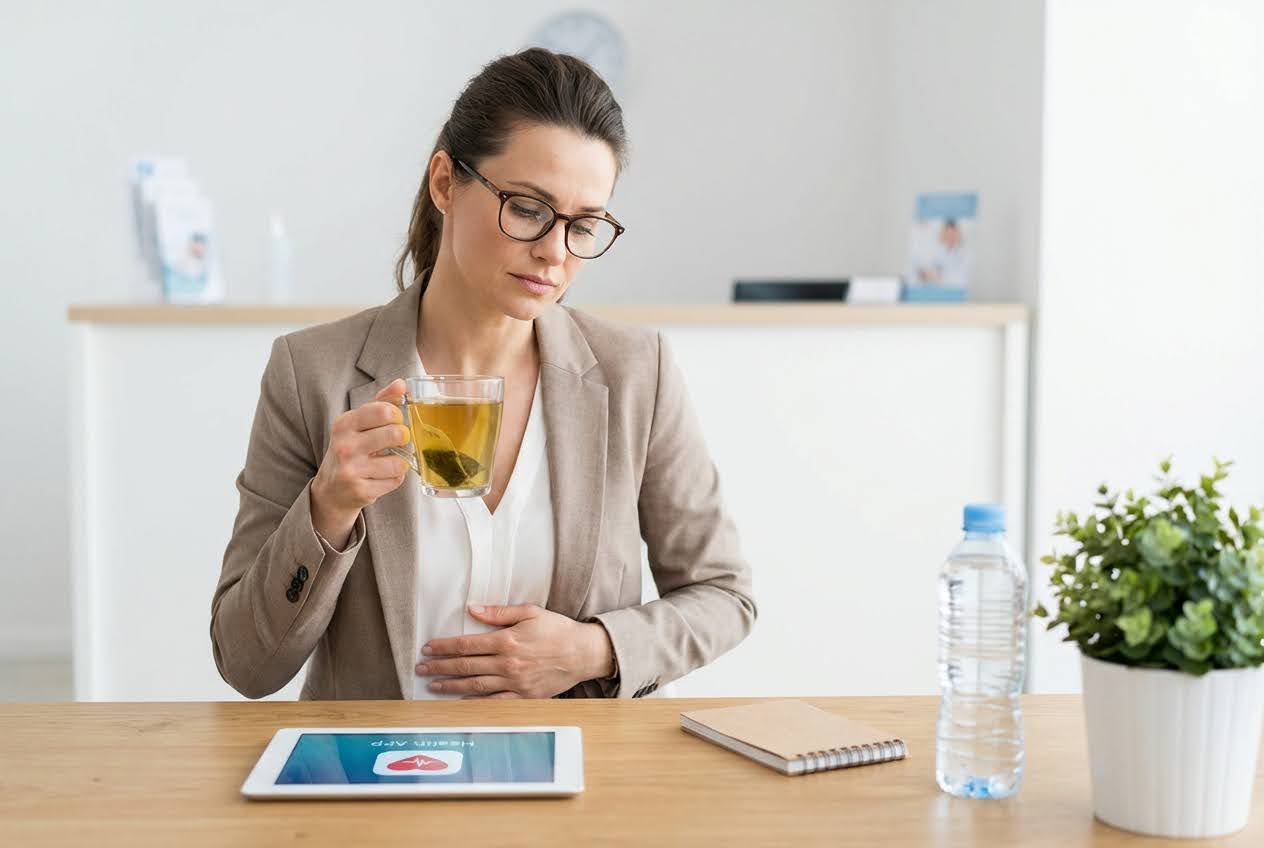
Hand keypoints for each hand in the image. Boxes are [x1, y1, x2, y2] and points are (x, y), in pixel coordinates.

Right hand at [310, 379, 410, 547]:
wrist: (330, 490)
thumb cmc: (350, 450)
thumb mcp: (359, 424)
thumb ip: (381, 402)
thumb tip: (401, 384)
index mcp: (345, 423)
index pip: (384, 410)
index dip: (397, 416)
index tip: (393, 421)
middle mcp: (345, 446)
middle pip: (395, 434)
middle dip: (403, 438)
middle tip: (396, 441)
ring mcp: (351, 470)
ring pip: (399, 462)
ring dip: (400, 463)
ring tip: (388, 462)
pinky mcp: (360, 491)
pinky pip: (395, 481)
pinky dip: (394, 479)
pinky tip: (382, 477)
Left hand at [415, 604, 614, 698]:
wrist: (584, 654)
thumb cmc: (558, 630)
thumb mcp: (529, 612)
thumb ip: (498, 613)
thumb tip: (472, 609)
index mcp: (507, 641)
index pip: (467, 645)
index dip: (444, 646)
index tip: (428, 647)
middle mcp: (508, 663)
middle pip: (465, 666)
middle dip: (440, 666)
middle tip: (421, 667)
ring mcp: (515, 683)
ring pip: (475, 686)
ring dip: (450, 685)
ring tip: (433, 684)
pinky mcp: (524, 697)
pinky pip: (494, 702)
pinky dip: (475, 702)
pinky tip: (460, 699)